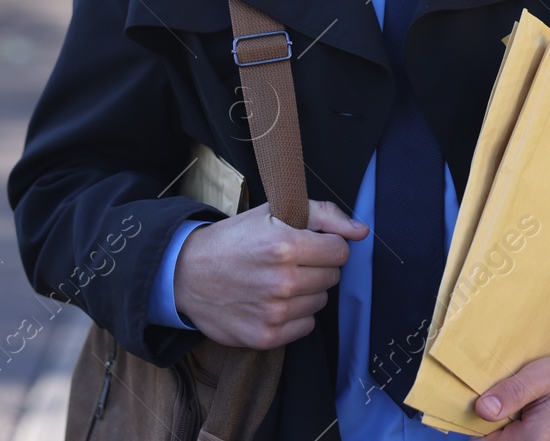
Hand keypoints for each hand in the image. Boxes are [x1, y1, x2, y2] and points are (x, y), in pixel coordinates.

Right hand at [173, 199, 367, 348]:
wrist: (188, 273)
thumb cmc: (235, 239)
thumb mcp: (274, 212)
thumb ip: (324, 215)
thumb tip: (362, 232)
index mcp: (285, 244)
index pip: (340, 251)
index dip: (328, 245)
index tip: (310, 245)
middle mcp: (282, 281)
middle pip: (332, 277)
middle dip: (317, 267)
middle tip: (290, 262)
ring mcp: (274, 312)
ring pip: (321, 302)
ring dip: (307, 292)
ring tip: (279, 281)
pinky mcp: (265, 337)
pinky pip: (305, 326)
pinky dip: (295, 315)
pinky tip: (273, 301)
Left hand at [476, 351, 549, 439]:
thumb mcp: (542, 376)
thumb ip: (510, 394)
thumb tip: (482, 410)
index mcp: (533, 440)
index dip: (482, 424)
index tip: (490, 405)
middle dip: (503, 427)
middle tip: (515, 403)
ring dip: (520, 429)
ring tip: (533, 408)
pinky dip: (536, 433)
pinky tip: (545, 415)